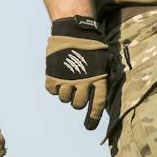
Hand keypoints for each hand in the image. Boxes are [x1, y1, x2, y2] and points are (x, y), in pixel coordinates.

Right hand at [44, 15, 110, 129]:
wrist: (74, 29)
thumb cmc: (92, 45)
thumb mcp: (104, 61)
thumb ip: (102, 79)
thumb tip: (101, 97)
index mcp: (99, 80)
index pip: (97, 105)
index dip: (93, 118)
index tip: (89, 127)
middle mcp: (83, 82)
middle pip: (78, 104)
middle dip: (78, 101)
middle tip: (77, 91)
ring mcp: (67, 80)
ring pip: (64, 99)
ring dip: (66, 93)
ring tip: (68, 80)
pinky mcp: (53, 75)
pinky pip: (52, 91)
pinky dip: (54, 87)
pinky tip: (58, 77)